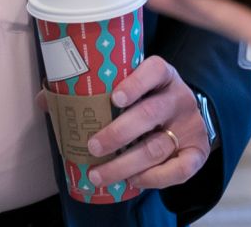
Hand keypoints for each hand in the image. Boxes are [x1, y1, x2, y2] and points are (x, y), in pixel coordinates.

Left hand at [82, 56, 210, 189]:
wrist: (186, 116)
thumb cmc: (147, 98)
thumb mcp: (134, 85)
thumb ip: (103, 90)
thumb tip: (51, 104)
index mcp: (163, 75)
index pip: (154, 70)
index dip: (135, 84)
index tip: (114, 98)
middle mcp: (180, 98)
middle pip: (150, 114)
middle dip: (118, 133)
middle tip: (92, 147)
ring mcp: (191, 126)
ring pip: (157, 147)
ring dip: (124, 164)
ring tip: (98, 174)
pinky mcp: (199, 151)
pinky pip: (180, 170)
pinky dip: (153, 179)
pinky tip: (132, 180)